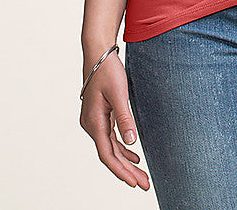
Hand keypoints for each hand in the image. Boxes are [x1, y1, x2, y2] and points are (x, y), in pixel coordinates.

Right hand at [79, 47, 150, 190]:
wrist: (98, 52)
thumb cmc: (107, 70)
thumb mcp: (119, 93)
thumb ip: (124, 118)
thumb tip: (131, 142)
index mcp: (94, 122)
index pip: (107, 154)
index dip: (121, 171)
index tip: (135, 183)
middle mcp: (91, 125)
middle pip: (110, 155)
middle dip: (127, 171)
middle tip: (145, 184)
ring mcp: (94, 121)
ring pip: (110, 148)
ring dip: (125, 161)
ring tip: (141, 175)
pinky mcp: (99, 115)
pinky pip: (110, 138)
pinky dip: (122, 148)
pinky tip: (133, 153)